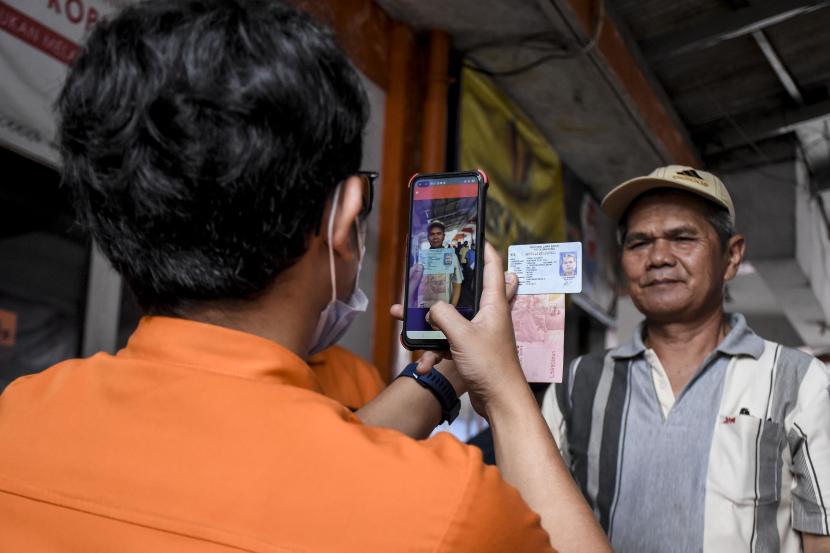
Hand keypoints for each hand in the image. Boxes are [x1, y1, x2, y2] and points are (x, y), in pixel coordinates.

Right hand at [390, 248, 519, 399]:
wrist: (500, 401)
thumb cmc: (490, 366)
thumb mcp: (462, 335)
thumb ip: (443, 314)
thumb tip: (432, 307)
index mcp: (494, 304)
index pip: (493, 266)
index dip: (484, 249)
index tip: (472, 235)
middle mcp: (488, 315)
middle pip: (462, 294)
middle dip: (439, 294)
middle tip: (423, 283)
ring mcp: (480, 333)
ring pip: (449, 322)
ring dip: (430, 331)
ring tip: (409, 338)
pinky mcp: (472, 350)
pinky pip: (448, 343)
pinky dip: (435, 352)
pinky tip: (425, 365)